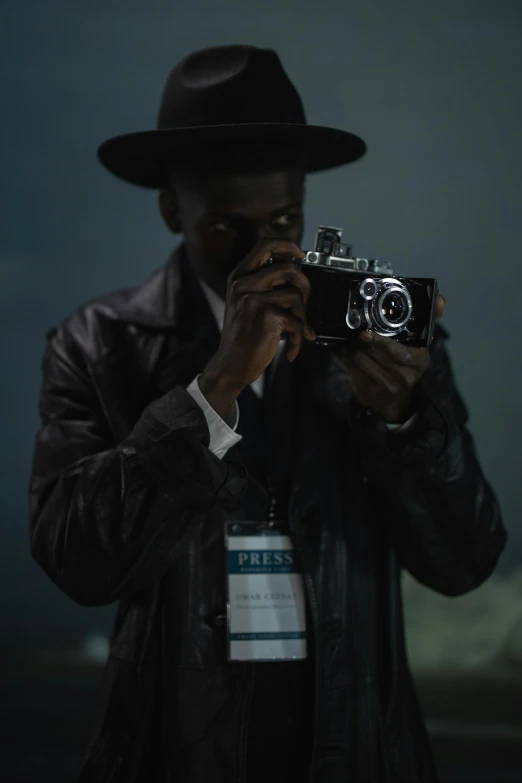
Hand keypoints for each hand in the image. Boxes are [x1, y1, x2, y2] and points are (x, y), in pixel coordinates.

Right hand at [200, 238, 316, 399]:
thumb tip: (297, 277)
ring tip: (296, 331)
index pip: (264, 245)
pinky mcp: (267, 316)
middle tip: (304, 301)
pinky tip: (292, 348)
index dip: (287, 245)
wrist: (231, 365)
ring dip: (303, 317)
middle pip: (289, 268)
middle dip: (305, 285)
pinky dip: (300, 337)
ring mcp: (255, 300)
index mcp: (239, 278)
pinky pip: (297, 321)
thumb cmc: (241, 337)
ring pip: (296, 295)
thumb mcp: (244, 304)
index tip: (299, 253)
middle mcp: (244, 285)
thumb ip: (263, 287)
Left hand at [344, 294, 445, 422]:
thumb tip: (440, 299)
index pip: (401, 353)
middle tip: (359, 332)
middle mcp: (406, 377)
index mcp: (420, 361)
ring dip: (355, 348)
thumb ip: (430, 319)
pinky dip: (349, 359)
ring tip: (356, 343)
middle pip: (376, 354)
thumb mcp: (420, 343)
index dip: (382, 343)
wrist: (395, 400)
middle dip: (364, 341)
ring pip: (362, 360)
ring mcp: (387, 387)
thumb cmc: (406, 364)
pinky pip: (353, 370)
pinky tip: (352, 354)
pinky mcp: (369, 394)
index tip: (367, 333)